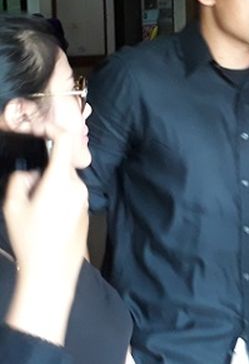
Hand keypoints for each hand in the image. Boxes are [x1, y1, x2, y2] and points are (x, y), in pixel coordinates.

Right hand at [3, 128, 88, 343]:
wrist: (53, 270)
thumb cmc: (31, 239)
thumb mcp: (13, 207)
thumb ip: (20, 181)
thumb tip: (29, 172)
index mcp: (61, 181)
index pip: (66, 142)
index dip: (55, 129)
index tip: (42, 128)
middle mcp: (78, 186)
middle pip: (61, 164)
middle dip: (43, 169)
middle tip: (26, 188)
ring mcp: (84, 198)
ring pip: (65, 179)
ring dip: (50, 184)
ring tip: (34, 208)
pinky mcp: (86, 209)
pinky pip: (70, 193)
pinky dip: (58, 196)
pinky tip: (45, 217)